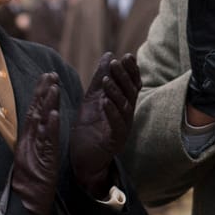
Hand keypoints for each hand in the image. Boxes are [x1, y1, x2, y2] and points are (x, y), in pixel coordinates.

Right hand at [10, 72, 60, 214]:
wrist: (26, 201)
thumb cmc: (31, 180)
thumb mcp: (33, 155)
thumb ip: (37, 139)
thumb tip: (42, 124)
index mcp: (28, 138)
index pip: (34, 111)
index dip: (40, 93)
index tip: (47, 76)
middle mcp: (29, 140)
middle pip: (35, 111)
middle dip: (43, 92)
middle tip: (50, 73)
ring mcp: (34, 148)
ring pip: (40, 123)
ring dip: (47, 104)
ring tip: (53, 87)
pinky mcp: (42, 159)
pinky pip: (46, 141)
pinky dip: (50, 127)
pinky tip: (55, 114)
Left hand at [69, 52, 141, 195]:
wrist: (82, 159)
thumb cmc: (88, 129)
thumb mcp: (92, 99)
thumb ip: (100, 79)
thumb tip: (108, 55)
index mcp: (122, 106)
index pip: (132, 85)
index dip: (131, 71)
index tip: (127, 56)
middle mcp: (126, 116)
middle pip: (130, 93)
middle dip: (124, 77)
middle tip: (116, 63)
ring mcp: (122, 129)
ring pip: (125, 108)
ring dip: (116, 92)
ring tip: (107, 79)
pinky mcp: (115, 141)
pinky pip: (116, 125)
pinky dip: (112, 112)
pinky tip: (105, 102)